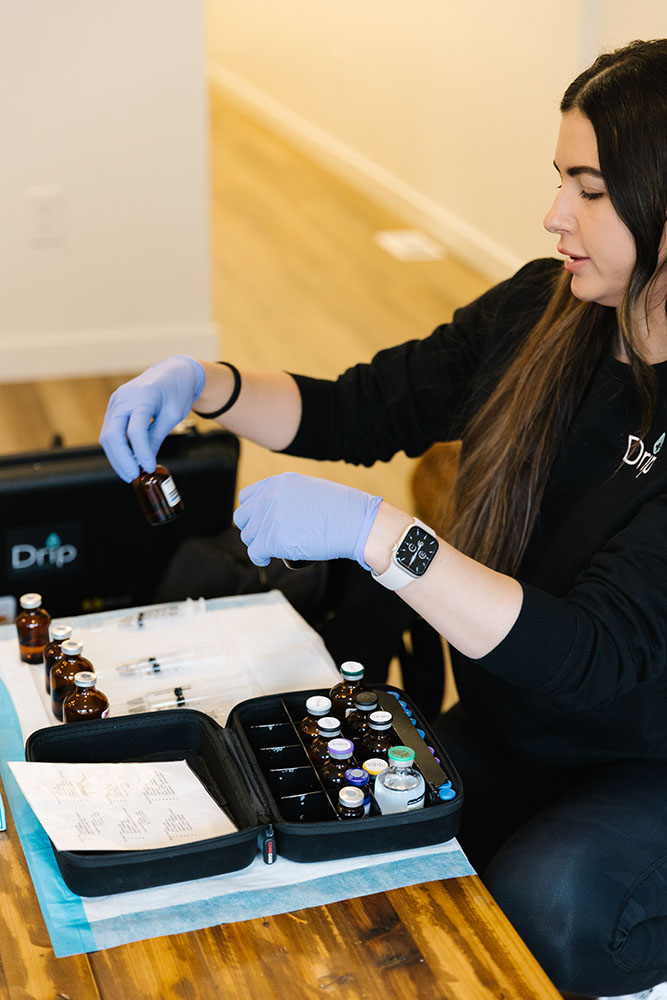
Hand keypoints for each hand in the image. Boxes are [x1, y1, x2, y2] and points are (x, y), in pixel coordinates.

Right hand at [99, 355, 204, 480]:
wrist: (172, 372)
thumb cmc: (176, 391)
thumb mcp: (173, 415)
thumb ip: (157, 436)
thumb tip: (146, 460)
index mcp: (143, 396)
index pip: (135, 430)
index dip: (141, 452)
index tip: (148, 467)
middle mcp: (124, 398)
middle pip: (113, 434)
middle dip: (121, 459)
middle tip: (132, 476)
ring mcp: (116, 401)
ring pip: (107, 435)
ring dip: (116, 456)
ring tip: (130, 472)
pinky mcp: (114, 407)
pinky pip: (110, 430)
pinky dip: (117, 447)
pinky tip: (127, 459)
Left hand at [233, 472, 382, 568]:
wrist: (357, 523)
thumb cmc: (343, 509)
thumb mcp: (310, 490)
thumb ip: (289, 496)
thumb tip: (278, 511)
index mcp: (278, 483)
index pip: (247, 497)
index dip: (252, 512)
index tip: (260, 522)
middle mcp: (270, 497)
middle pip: (244, 517)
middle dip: (253, 529)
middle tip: (265, 538)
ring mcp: (271, 518)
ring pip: (249, 536)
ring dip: (258, 544)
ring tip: (269, 549)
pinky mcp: (274, 539)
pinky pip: (255, 552)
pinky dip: (259, 557)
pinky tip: (265, 559)